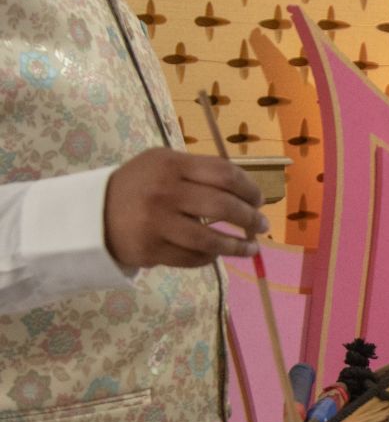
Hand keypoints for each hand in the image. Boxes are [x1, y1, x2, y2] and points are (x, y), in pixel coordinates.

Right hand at [104, 149, 267, 269]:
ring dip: (238, 246)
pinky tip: (217, 254)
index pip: (224, 174)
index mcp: (171, 164)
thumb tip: (245, 190)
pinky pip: (193, 257)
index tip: (259, 199)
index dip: (249, 188)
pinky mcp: (152, 249)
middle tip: (262, 225)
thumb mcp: (162, 164)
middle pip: (223, 206)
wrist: (92, 213)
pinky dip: (210, 257)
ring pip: (211, 239)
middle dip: (250, 218)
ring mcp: (157, 223)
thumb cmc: (138, 186)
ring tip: (252, 248)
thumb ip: (198, 171)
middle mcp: (165, 192)